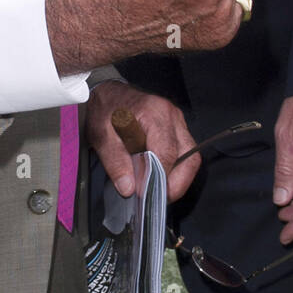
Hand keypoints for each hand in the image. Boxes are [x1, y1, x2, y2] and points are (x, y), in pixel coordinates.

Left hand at [86, 81, 200, 199]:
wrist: (108, 94)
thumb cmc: (105, 111)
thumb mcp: (101, 136)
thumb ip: (115, 162)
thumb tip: (129, 188)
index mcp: (153, 112)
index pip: (166, 152)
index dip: (158, 177)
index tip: (144, 193)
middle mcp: (171, 115)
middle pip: (188, 157)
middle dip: (176, 184)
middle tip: (156, 198)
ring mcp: (177, 121)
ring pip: (191, 157)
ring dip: (178, 179)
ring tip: (158, 190)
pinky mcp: (177, 128)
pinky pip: (185, 154)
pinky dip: (176, 170)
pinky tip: (159, 177)